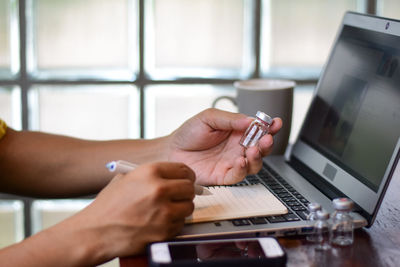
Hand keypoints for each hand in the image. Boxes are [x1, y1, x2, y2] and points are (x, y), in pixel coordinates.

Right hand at [51, 162, 195, 263]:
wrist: (96, 232)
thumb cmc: (108, 206)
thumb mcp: (126, 179)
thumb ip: (151, 175)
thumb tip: (173, 176)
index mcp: (150, 172)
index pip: (183, 169)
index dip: (186, 175)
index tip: (186, 179)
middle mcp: (159, 190)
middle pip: (189, 188)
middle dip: (185, 192)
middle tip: (178, 195)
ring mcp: (163, 212)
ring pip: (188, 207)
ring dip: (181, 208)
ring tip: (165, 210)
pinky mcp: (164, 231)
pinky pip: (180, 224)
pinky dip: (174, 224)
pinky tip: (159, 222)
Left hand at [167, 108, 281, 184]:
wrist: (171, 151)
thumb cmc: (189, 133)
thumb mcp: (209, 118)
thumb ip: (229, 119)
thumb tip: (250, 120)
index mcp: (237, 132)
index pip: (259, 129)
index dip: (270, 127)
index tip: (276, 123)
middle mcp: (238, 148)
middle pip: (261, 148)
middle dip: (267, 143)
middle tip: (266, 139)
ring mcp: (232, 162)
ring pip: (255, 163)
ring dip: (258, 157)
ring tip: (252, 150)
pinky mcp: (225, 176)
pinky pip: (239, 175)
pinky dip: (243, 169)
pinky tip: (240, 161)